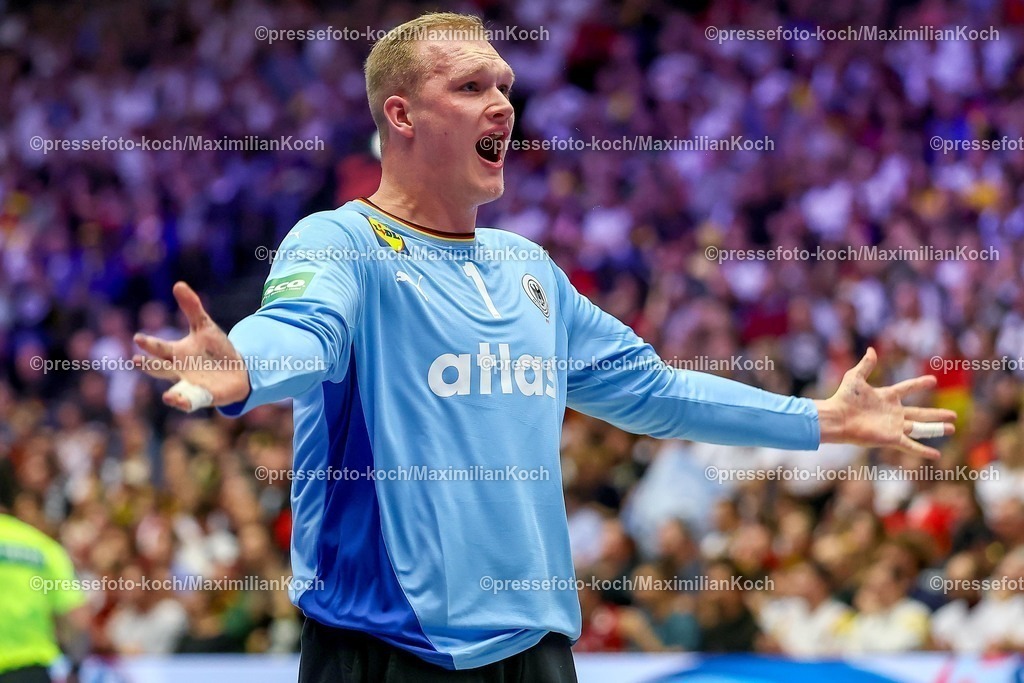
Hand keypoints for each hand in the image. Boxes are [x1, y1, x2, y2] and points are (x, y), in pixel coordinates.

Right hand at [133, 281, 250, 410]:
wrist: (238, 370)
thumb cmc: (215, 349)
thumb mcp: (204, 327)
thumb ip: (192, 308)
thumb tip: (178, 284)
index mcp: (177, 353)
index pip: (159, 348)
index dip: (149, 344)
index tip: (138, 338)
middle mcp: (179, 371)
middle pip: (161, 369)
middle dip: (150, 366)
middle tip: (137, 361)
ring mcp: (191, 386)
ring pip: (176, 391)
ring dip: (172, 394)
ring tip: (168, 396)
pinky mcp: (205, 397)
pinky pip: (193, 402)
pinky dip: (187, 403)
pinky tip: (182, 403)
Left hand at [815, 347, 954, 458]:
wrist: (838, 417)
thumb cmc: (844, 398)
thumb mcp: (855, 377)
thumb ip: (866, 365)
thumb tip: (871, 350)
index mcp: (886, 396)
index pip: (907, 388)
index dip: (919, 384)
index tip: (933, 381)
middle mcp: (893, 412)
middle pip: (920, 413)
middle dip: (936, 414)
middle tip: (953, 415)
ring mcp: (894, 426)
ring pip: (920, 428)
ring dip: (936, 429)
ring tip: (952, 428)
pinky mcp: (892, 438)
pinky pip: (911, 445)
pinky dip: (923, 450)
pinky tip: (936, 455)